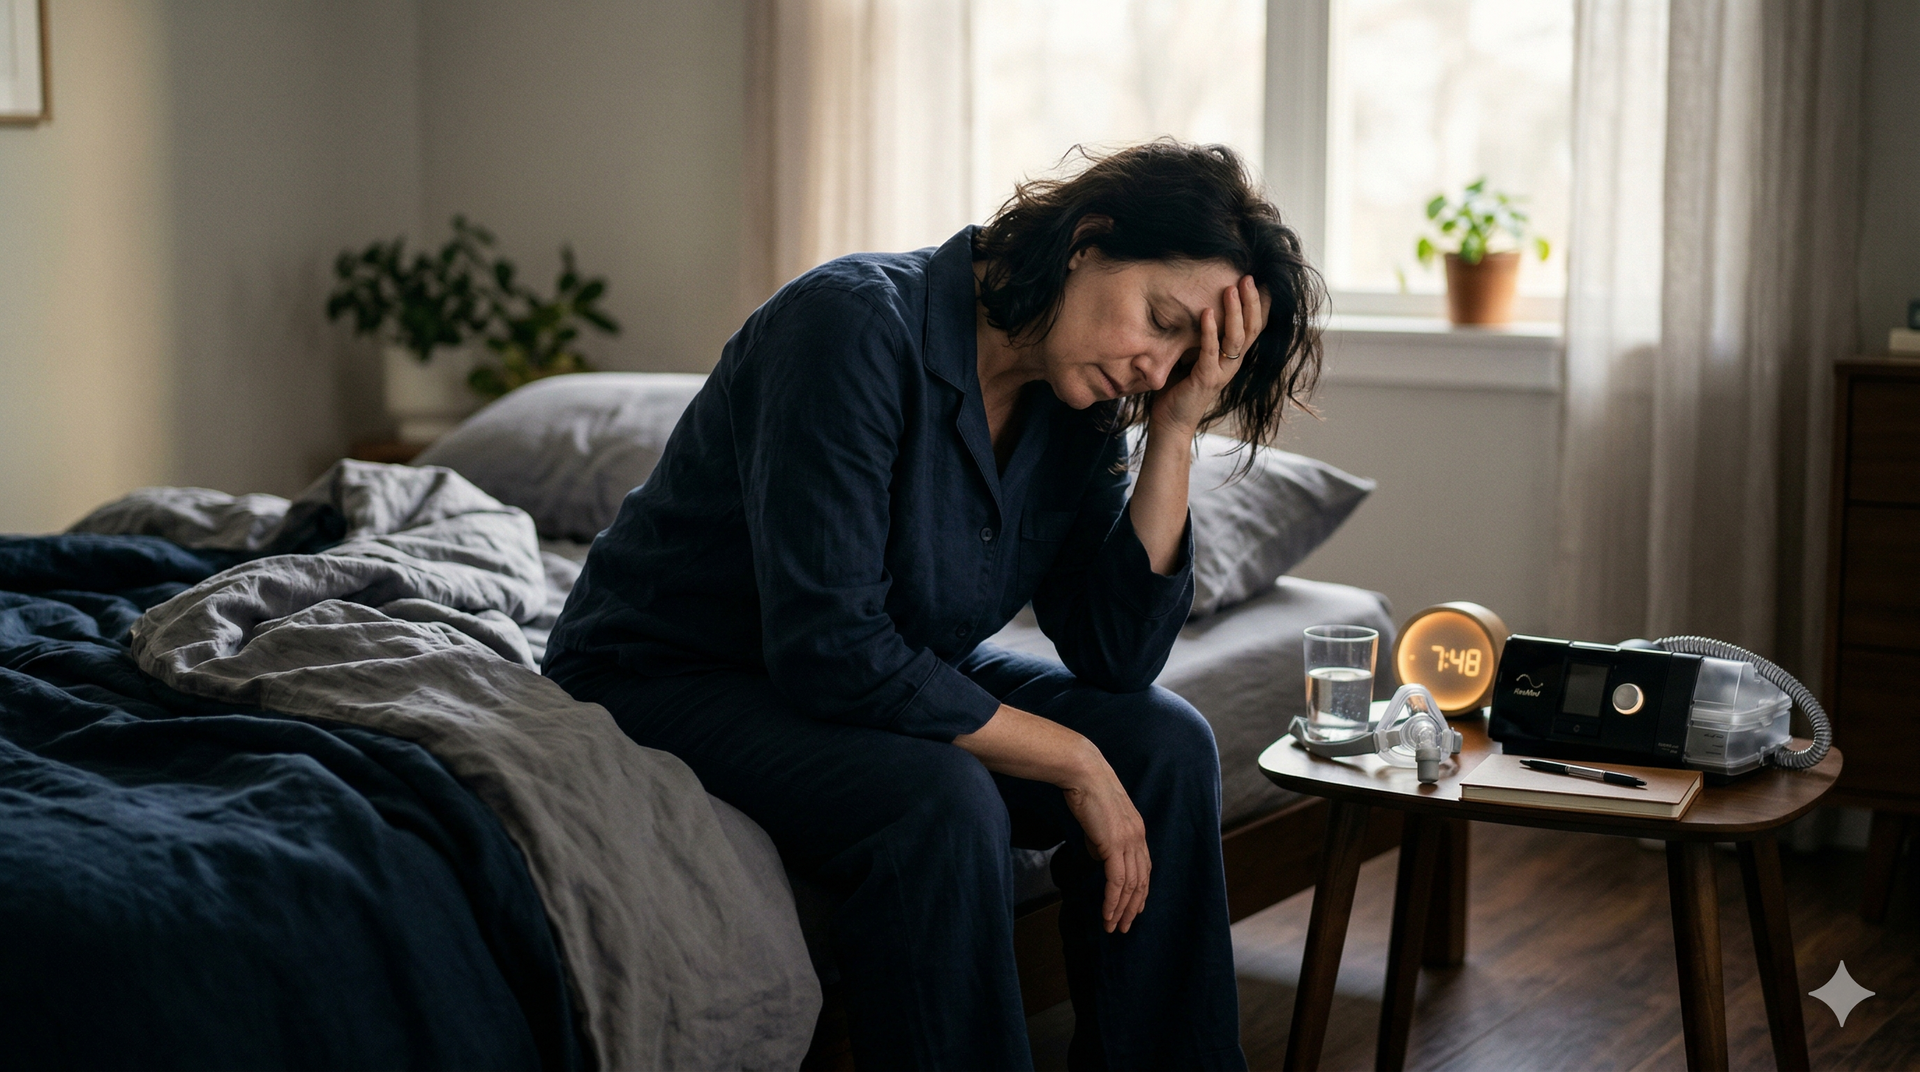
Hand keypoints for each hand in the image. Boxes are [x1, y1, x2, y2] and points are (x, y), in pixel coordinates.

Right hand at [1061, 757, 1151, 933]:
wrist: (1083, 773)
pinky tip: (1107, 914)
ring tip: (1113, 927)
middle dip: (1133, 908)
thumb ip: (1103, 842)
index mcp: (1137, 831)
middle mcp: (1138, 838)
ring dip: (1121, 910)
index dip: (1139, 893)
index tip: (1131, 910)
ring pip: (1130, 886)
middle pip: (1141, 882)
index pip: (1144, 870)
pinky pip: (1117, 881)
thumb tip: (1100, 859)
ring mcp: (1128, 842)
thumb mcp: (1099, 822)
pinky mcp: (1115, 845)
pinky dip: (1112, 901)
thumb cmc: (1086, 792)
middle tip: (1124, 927)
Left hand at [1149, 274, 1270, 436]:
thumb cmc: (1180, 387)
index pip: (1254, 326)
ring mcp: (1222, 372)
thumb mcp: (1193, 354)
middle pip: (1252, 328)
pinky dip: (1209, 331)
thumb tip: (1195, 305)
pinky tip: (1207, 313)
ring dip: (1235, 311)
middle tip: (1248, 276)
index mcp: (1232, 356)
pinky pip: (1210, 351)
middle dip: (1251, 301)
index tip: (1256, 279)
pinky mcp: (1206, 379)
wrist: (1171, 422)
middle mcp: (1233, 363)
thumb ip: (1199, 335)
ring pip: (1237, 338)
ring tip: (1231, 288)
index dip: (1259, 304)